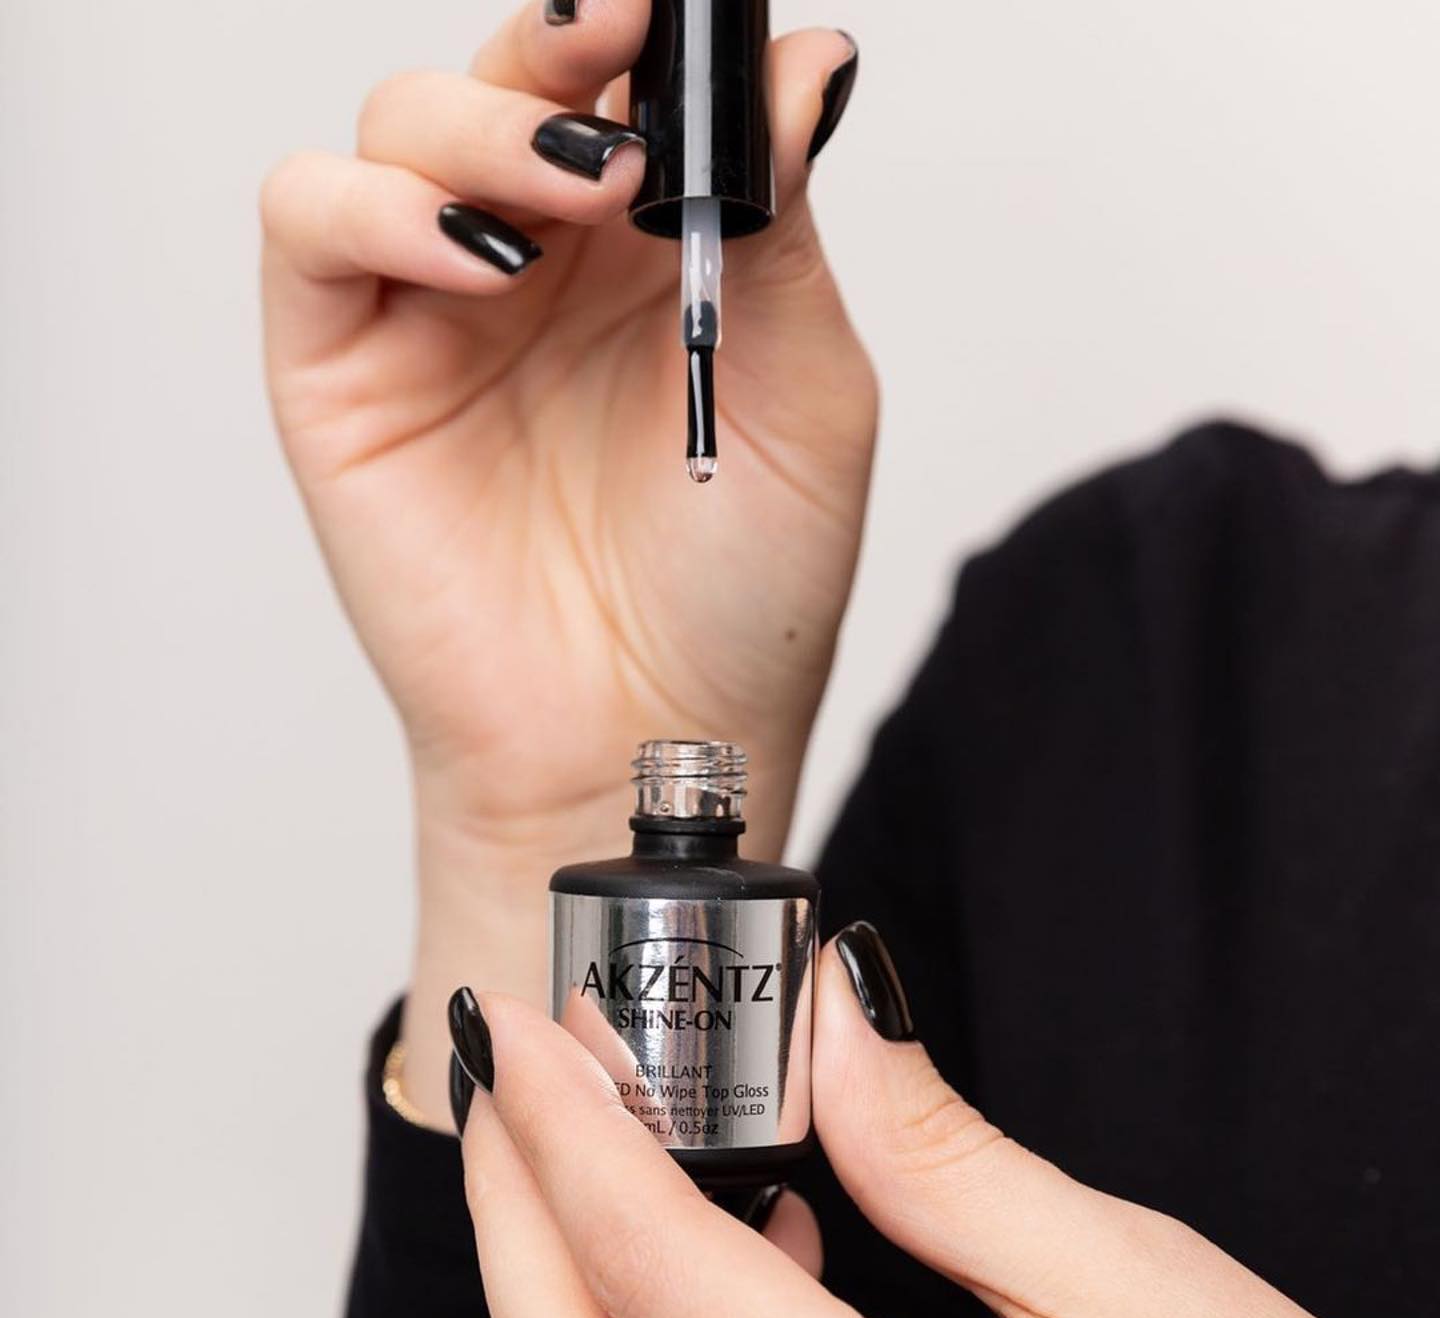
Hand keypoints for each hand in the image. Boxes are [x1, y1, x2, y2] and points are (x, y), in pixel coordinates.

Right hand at [260, 0, 873, 1118]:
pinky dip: (383, 206)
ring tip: (580, 193)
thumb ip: (783, 223)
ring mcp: (438, 311)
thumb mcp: (804, 389)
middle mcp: (542, 267)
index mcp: (653, 257)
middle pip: (507, 77)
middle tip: (622, 74)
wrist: (649, 736)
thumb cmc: (741, 594)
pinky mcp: (345, 369)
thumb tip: (803, 62)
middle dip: (562, 52)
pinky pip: (315, 223)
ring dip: (485, 125)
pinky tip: (480, 259)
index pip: (623, 87)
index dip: (643, 35)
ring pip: (404, 122)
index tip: (681, 16)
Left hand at [448, 925, 1438, 1317]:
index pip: (660, 1275)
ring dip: (567, 1286)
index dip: (567, 1130)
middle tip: (512, 1081)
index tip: (529, 1024)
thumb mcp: (1141, 1293)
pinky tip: (743, 1263)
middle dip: (511, 1215)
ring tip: (601, 1146)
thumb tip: (835, 1011)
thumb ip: (950, 1157)